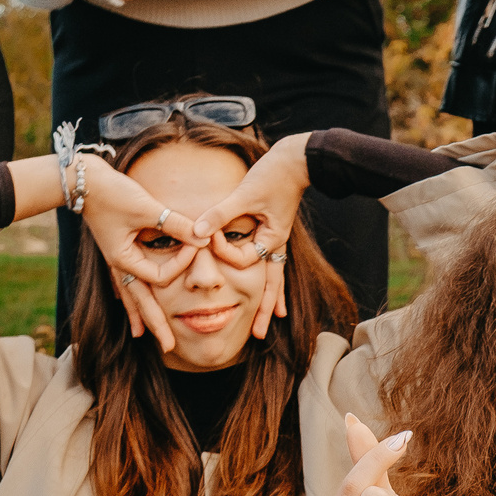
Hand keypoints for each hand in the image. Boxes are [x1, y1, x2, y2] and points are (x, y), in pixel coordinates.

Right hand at [77, 157, 199, 346]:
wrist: (80, 179)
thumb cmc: (112, 192)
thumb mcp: (146, 207)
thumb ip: (175, 223)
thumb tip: (203, 237)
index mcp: (124, 260)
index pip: (159, 277)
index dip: (180, 265)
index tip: (197, 245)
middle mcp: (119, 265)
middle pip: (140, 302)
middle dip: (155, 324)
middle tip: (169, 347)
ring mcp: (115, 260)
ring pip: (130, 295)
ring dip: (140, 315)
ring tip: (145, 337)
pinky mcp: (115, 250)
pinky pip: (124, 281)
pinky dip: (128, 296)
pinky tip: (127, 306)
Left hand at [188, 132, 311, 338]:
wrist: (298, 161)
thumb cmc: (274, 175)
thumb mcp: (245, 194)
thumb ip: (220, 214)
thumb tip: (197, 232)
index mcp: (271, 239)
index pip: (242, 258)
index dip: (222, 250)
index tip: (209, 232)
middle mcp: (276, 244)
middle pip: (270, 285)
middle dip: (262, 309)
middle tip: (256, 334)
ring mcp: (276, 240)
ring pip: (274, 277)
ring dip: (271, 299)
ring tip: (272, 319)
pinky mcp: (274, 232)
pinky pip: (272, 262)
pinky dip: (272, 278)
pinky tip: (273, 290)